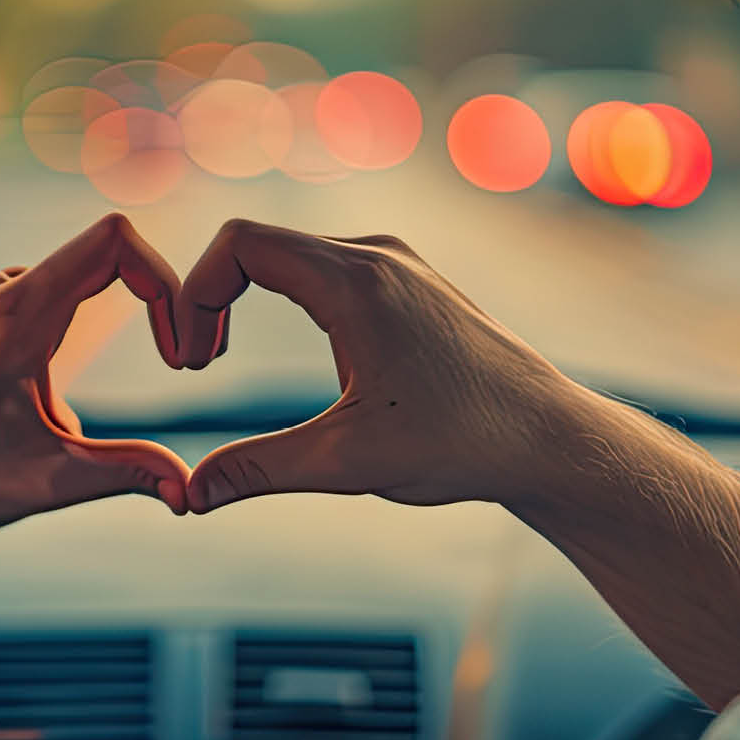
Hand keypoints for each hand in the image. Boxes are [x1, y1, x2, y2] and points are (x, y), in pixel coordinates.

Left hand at [0, 213, 191, 537]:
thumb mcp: (48, 481)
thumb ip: (128, 474)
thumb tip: (192, 494)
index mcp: (20, 313)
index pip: (116, 240)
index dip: (167, 281)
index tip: (177, 354)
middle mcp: (3, 291)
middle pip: (111, 252)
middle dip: (163, 302)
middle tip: (186, 366)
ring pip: (86, 276)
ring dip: (128, 317)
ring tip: (157, 376)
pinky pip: (57, 296)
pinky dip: (92, 328)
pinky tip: (82, 397)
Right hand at [171, 220, 566, 512]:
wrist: (550, 439)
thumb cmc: (462, 443)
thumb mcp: (347, 462)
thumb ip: (259, 469)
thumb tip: (189, 496)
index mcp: (357, 281)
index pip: (240, 243)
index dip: (193, 293)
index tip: (190, 361)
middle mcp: (377, 257)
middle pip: (259, 245)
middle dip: (212, 299)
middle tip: (197, 366)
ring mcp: (398, 266)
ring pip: (293, 257)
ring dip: (250, 301)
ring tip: (228, 364)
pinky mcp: (413, 286)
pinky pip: (327, 272)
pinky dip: (291, 303)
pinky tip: (308, 367)